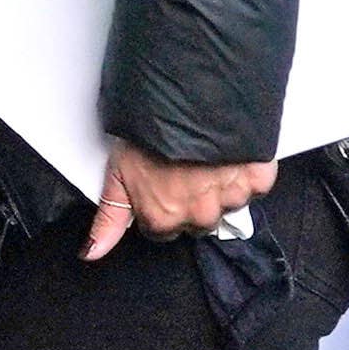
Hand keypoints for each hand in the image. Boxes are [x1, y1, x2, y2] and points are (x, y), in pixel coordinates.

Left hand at [89, 143, 276, 260]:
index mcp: (163, 218)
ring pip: (228, 204)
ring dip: (221, 185)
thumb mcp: (118, 173)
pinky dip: (247, 172)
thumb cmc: (150, 131)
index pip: (164, 229)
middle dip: (192, 198)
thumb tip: (92, 252)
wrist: (188, 97)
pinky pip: (255, 186)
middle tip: (185, 167)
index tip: (162, 184)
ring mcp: (230, 199)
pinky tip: (232, 155)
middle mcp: (198, 216)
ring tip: (208, 157)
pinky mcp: (256, 180)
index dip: (162, 204)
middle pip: (197, 220)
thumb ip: (109, 219)